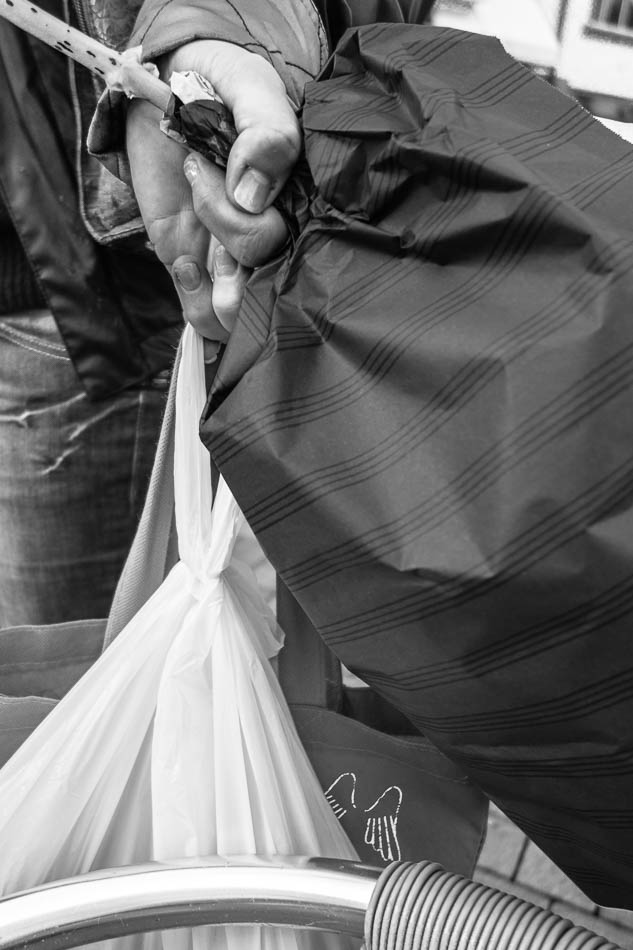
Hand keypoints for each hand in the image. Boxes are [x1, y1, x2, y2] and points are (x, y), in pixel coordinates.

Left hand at [126, 40, 300, 341]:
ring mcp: (236, 259)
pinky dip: (193, 297)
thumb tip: (253, 196)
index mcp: (303, 199)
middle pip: (273, 280)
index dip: (265, 224)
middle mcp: (276, 236)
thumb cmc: (216, 80)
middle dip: (229, 232)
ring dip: (217, 280)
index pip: (310, 246)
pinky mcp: (199, 270)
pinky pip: (207, 319)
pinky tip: (181, 259)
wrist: (161, 82)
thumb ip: (266, 130)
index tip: (230, 169)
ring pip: (244, 313)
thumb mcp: (249, 86)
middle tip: (199, 171)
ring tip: (196, 227)